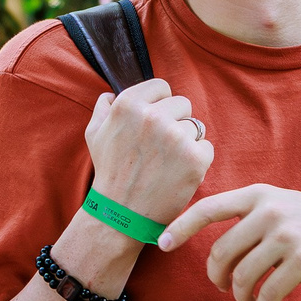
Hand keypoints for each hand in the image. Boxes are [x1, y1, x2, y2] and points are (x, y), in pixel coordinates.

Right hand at [85, 79, 213, 226]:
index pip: (162, 87)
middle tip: (160, 147)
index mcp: (129, 105)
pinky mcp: (195, 159)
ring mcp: (176, 138)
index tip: (154, 123)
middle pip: (183, 104)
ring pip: (196, 126)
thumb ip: (103, 108)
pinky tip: (178, 173)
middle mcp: (153, 117)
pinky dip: (197, 160)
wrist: (121, 214)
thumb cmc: (109, 173)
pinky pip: (206, 147)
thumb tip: (111, 95)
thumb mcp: (94, 135)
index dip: (159, 104)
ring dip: (186, 142)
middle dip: (175, 122)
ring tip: (167, 162)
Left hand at [158, 186, 300, 300]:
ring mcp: (287, 235)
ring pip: (242, 276)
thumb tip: (217, 250)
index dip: (180, 226)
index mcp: (259, 195)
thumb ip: (250, 218)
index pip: (208, 208)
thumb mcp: (282, 205)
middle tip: (225, 288)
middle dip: (217, 277)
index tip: (162, 244)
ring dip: (240, 297)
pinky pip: (268, 293)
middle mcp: (269, 212)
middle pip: (221, 253)